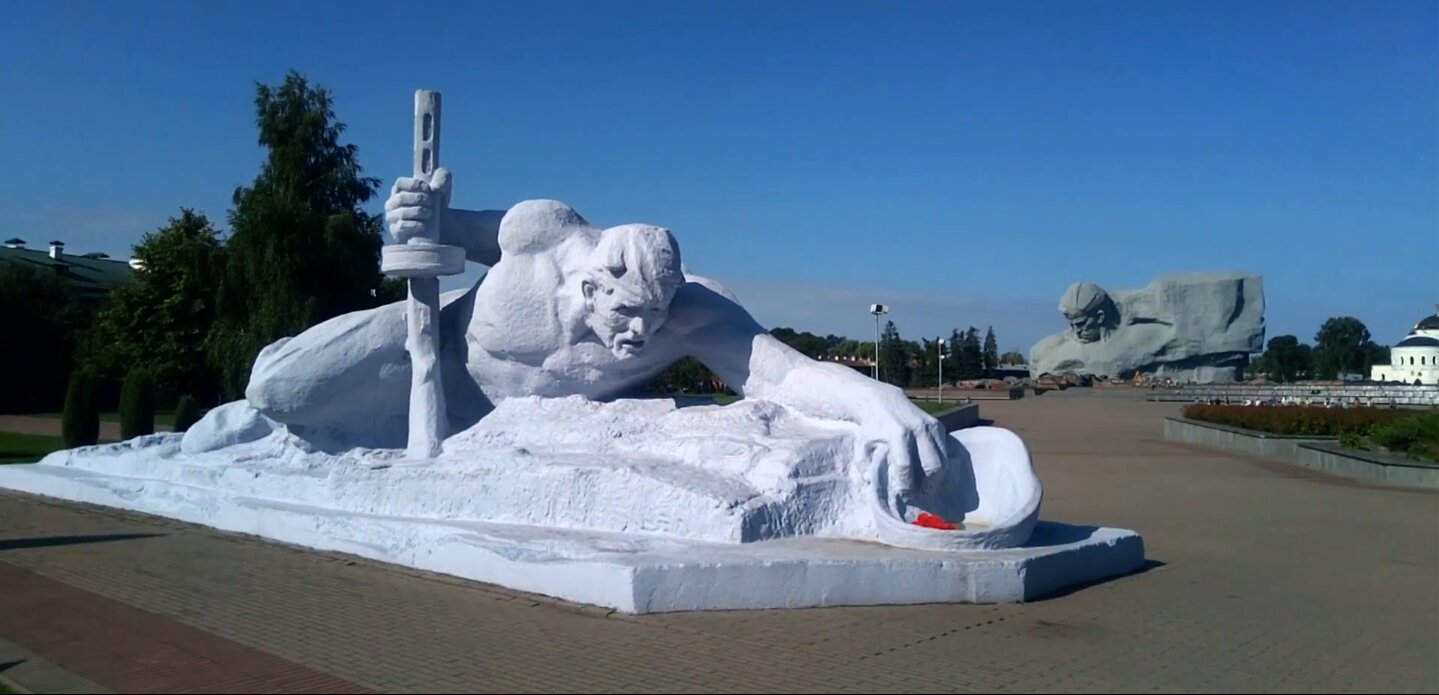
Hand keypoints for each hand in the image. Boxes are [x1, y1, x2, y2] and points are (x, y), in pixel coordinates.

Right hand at [384, 168, 451, 243]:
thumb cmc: (438, 201)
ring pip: (402, 213)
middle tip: (431, 202)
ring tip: (430, 213)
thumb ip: (442, 177)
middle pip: (401, 197)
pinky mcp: (396, 230)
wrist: (442, 225)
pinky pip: (401, 227)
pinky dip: (413, 225)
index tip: (428, 188)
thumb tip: (435, 188)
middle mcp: (393, 202)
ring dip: (418, 212)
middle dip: (418, 199)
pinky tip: (423, 226)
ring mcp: (393, 217)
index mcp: (401, 188)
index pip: (401, 183)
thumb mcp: (444, 185)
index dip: (414, 184)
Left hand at [856, 386, 949, 510]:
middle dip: (928, 484)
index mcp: (898, 435)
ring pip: (944, 460)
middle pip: (933, 466)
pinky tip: (929, 470)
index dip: (906, 485)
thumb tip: (871, 480)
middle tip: (920, 493)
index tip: (904, 495)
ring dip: (937, 476)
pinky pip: (945, 450)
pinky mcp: (938, 425)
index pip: (906, 467)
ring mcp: (930, 426)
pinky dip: (940, 463)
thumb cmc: (871, 427)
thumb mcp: (861, 445)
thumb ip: (864, 464)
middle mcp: (918, 430)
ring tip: (926, 485)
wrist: (882, 401)